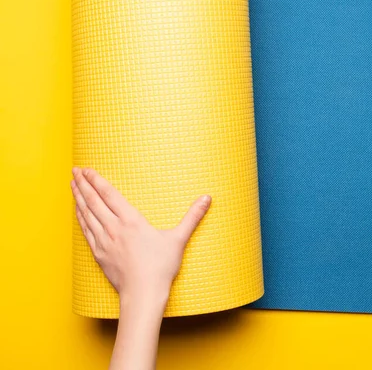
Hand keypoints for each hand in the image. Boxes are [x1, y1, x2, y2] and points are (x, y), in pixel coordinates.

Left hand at [71, 167, 210, 304]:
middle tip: (75, 170)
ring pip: (86, 214)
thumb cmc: (161, 267)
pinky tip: (78, 212)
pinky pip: (86, 231)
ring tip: (72, 185)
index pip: (109, 194)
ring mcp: (104, 241)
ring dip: (78, 198)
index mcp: (132, 221)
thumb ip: (192, 217)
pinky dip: (80, 218)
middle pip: (93, 201)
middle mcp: (114, 228)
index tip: (87, 169)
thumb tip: (207, 198)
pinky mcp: (99, 254)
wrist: (143, 294)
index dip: (97, 180)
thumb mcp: (179, 239)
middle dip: (83, 184)